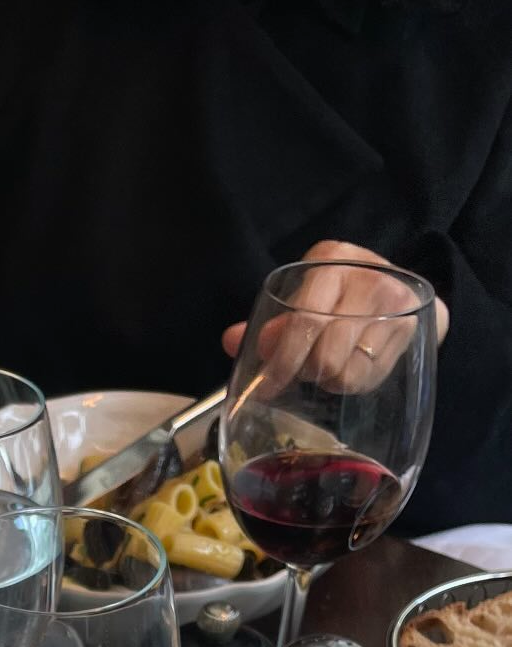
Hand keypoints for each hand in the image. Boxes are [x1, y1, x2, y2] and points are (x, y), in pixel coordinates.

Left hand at [221, 241, 448, 395]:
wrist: (404, 288)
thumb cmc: (343, 297)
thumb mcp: (307, 298)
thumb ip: (270, 323)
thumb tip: (231, 341)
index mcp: (331, 259)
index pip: (302, 323)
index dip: (281, 362)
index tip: (266, 387)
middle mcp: (367, 275)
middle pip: (325, 355)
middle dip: (306, 373)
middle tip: (304, 371)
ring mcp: (396, 302)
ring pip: (348, 372)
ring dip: (329, 381)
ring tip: (329, 367)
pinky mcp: (415, 327)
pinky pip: (370, 378)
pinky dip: (353, 384)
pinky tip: (352, 367)